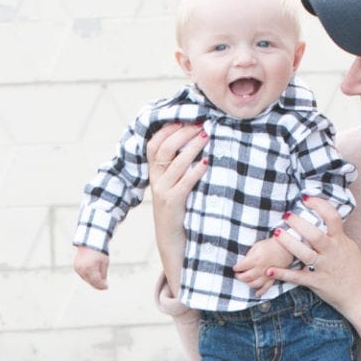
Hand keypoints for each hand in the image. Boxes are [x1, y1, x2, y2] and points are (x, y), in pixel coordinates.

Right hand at [74, 246, 108, 289]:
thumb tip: (103, 284)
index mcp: (90, 268)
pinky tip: (93, 274)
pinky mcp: (76, 267)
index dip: (102, 286)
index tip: (107, 287)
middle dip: (98, 284)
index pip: (96, 281)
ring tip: (99, 278)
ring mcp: (78, 268)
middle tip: (104, 285)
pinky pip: (83, 275)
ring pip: (86, 279)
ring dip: (93, 281)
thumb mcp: (104, 264)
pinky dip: (88, 276)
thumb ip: (103, 275)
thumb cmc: (99, 252)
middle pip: (91, 281)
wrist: (90, 243)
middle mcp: (82, 269)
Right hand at [146, 123, 208, 295]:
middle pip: (164, 149)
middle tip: (201, 125)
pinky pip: (184, 183)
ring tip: (206, 136)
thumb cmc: (178, 211)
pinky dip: (195, 171)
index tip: (184, 119)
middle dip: (182, 134)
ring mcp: (162, 192)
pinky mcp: (173, 204)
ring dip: (191, 147)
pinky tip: (207, 162)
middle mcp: (155, 181)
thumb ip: (178, 169)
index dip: (167, 130)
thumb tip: (195, 145)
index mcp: (153, 175)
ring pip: (174, 163)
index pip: (153, 145)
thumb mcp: (172, 188)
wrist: (172, 241)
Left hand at [234, 236, 291, 295]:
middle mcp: (261, 269)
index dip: (236, 267)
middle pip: (246, 277)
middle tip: (238, 274)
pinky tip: (256, 293)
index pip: (241, 266)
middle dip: (239, 277)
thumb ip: (249, 256)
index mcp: (256, 259)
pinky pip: (266, 288)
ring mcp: (267, 275)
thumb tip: (242, 264)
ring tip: (246, 280)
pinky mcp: (273, 279)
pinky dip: (260, 292)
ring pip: (254, 284)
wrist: (285, 248)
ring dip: (247, 283)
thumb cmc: (270, 246)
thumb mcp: (256, 246)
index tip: (235, 267)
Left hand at [267, 197, 360, 360]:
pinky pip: (297, 277)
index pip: (332, 218)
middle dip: (299, 223)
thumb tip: (327, 220)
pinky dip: (283, 274)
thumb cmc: (355, 271)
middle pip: (314, 234)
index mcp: (340, 241)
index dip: (319, 205)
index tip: (306, 198)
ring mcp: (323, 268)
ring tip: (276, 233)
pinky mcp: (316, 282)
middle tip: (286, 215)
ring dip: (288, 242)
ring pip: (304, 253)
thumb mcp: (349, 248)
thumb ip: (337, 235)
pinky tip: (270, 269)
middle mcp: (331, 253)